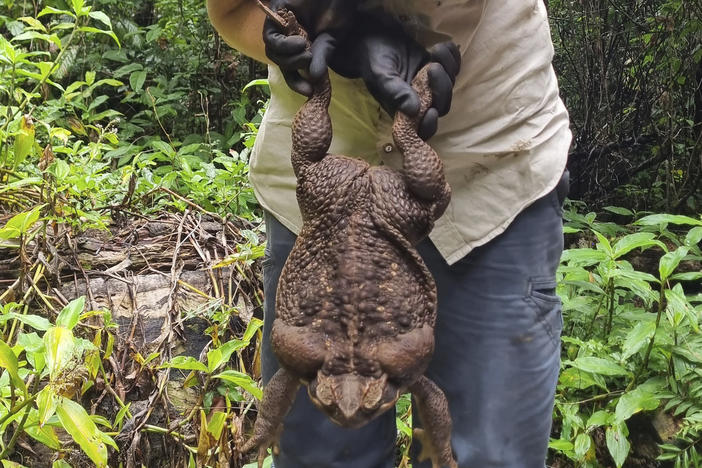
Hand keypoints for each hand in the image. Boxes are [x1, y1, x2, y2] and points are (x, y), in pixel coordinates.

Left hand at [262, 0, 356, 95]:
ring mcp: (280, 25)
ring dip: (288, 58)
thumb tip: (315, 78)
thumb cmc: (338, 11)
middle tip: (309, 61)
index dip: (296, 82)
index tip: (308, 91)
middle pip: (279, 61)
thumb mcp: (330, 40)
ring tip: (306, 49)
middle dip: (293, 69)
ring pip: (272, 52)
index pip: (291, 69)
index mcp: (300, 45)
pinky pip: (270, 38)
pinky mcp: (276, 12)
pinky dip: (283, 46)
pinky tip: (299, 42)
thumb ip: (321, 57)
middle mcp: (288, 36)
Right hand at [331, 13, 460, 139]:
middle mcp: (419, 101)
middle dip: (442, 87)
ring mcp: (430, 85)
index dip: (430, 125)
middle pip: (442, 105)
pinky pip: (454, 67)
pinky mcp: (437, 68)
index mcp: (404, 111)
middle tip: (432, 67)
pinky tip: (442, 46)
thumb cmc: (374, 60)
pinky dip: (453, 57)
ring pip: (450, 85)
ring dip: (448, 67)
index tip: (432, 111)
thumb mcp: (381, 76)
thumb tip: (414, 111)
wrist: (374, 38)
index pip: (421, 129)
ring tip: (435, 50)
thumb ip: (395, 93)